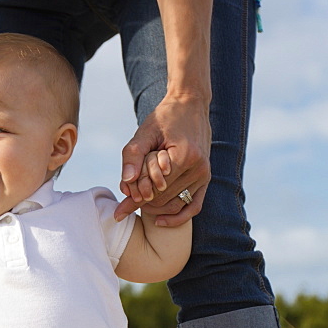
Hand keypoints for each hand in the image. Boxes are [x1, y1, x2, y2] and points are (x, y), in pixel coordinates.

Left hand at [114, 94, 210, 225]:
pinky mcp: (206, 178)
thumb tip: (126, 182)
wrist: (190, 105)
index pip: (153, 187)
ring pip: (174, 204)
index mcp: (184, 156)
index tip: (121, 200)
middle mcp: (198, 168)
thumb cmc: (164, 118)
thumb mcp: (144, 132)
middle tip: (128, 193)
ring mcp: (204, 175)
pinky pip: (193, 207)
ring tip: (139, 198)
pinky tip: (159, 222)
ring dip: (154, 206)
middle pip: (162, 198)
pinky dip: (177, 218)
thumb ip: (132, 155)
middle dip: (143, 198)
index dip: (135, 194)